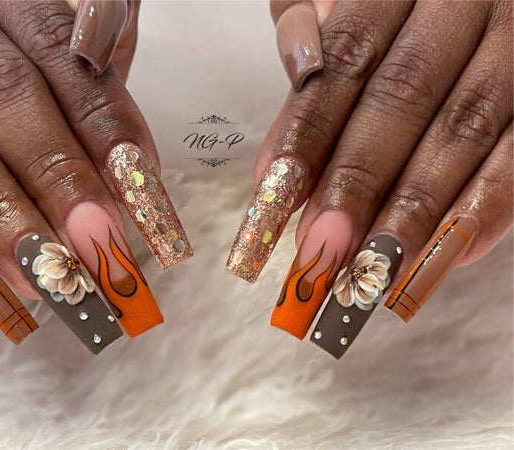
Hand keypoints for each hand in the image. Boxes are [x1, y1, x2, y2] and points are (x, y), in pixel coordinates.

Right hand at [0, 0, 191, 351]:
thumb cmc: (10, 57)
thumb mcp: (51, 48)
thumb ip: (89, 81)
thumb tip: (136, 167)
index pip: (57, 48)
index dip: (102, 116)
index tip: (141, 179)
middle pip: (2, 92)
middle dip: (56, 173)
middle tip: (99, 239)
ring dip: (0, 217)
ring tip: (48, 276)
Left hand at [227, 0, 511, 357]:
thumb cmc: (395, 6)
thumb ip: (306, 41)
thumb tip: (284, 127)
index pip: (347, 57)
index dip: (309, 128)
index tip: (274, 194)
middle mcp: (463, 6)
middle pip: (403, 97)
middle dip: (357, 180)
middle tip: (321, 248)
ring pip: (465, 129)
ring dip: (415, 209)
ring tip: (373, 269)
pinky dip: (486, 208)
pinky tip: (445, 256)